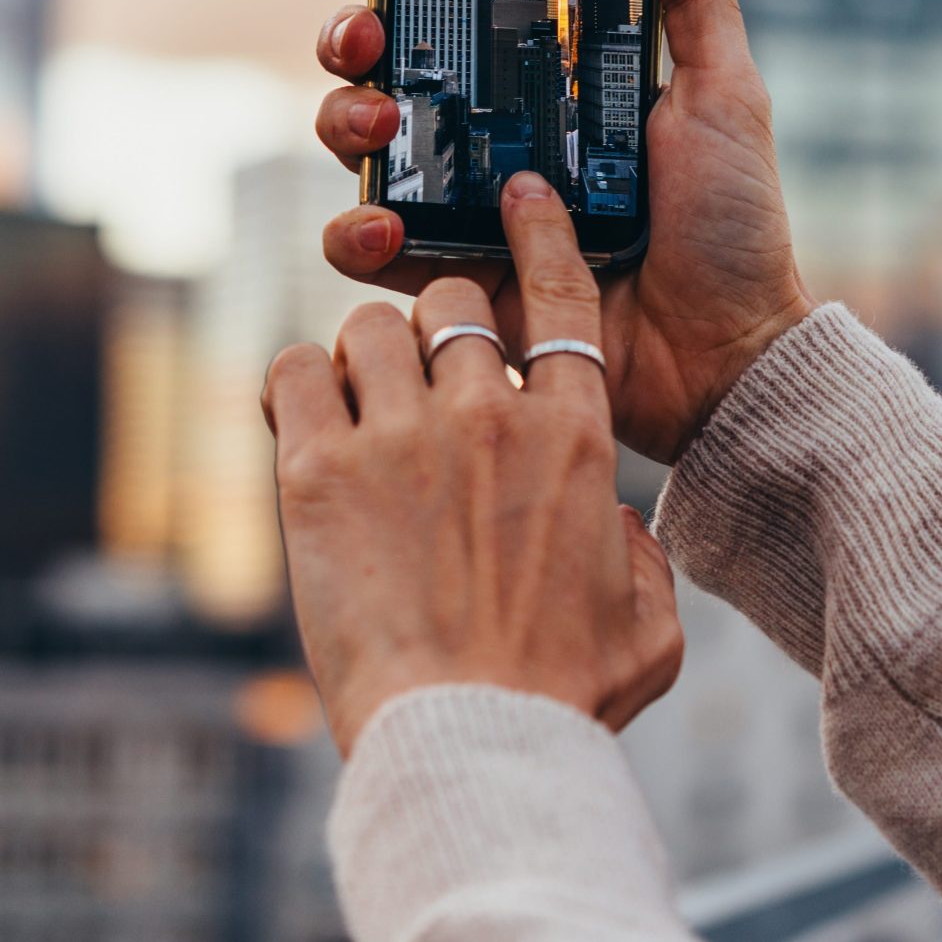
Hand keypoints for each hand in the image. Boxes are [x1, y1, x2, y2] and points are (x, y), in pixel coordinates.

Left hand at [261, 181, 683, 754]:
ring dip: (362, 354)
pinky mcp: (318, 469)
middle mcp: (490, 416)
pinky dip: (294, 383)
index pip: (560, 298)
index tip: (520, 198)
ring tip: (356, 405)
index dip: (540, 236)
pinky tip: (300, 421)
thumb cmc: (560, 699)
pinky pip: (293, 370)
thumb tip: (620, 525)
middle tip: (418, 381)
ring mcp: (401, 436)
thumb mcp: (649, 631)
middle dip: (436, 329)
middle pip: (454, 304)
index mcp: (577, 439)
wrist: (468, 742)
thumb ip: (645, 560)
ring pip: (371, 324)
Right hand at [314, 0, 808, 460]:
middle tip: (370, 55)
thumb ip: (699, 3)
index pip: (454, 31)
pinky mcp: (452, 290)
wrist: (726, 354)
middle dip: (353, 57)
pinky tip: (386, 230)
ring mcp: (466, 218)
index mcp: (548, 96)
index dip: (407, 0)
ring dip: (344, 131)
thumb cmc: (734, 229)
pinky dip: (357, 239)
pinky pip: (371, 262)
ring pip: (361, 161)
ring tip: (375, 132)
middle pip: (386, 82)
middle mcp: (494, 148)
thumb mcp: (723, 100)